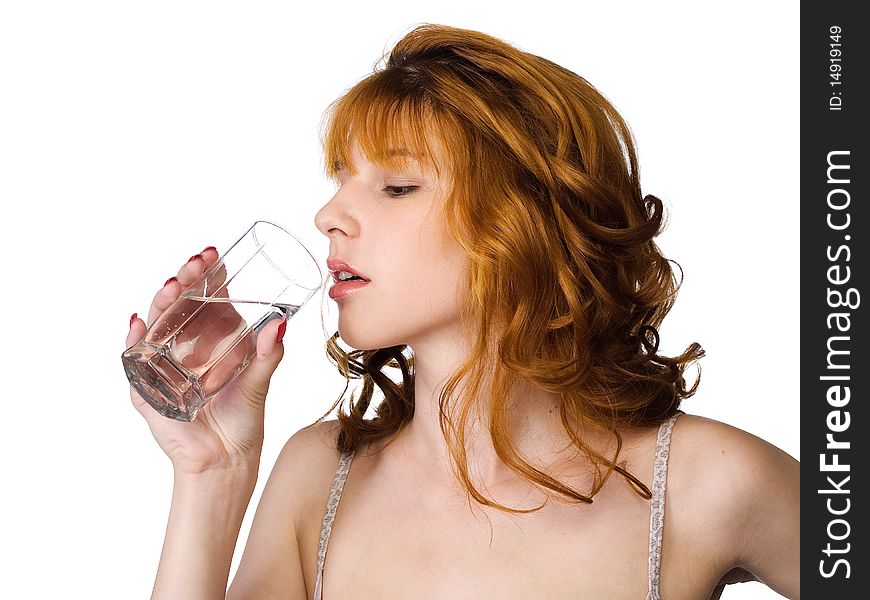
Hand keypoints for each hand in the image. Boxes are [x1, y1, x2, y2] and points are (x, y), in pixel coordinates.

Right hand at [125, 247, 285, 477]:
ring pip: (157, 323)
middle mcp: (185, 344)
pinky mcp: (147, 386)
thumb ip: (269, 353)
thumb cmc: (244, 419)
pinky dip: (133, 340)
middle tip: (195, 265)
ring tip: (173, 286)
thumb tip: (281, 322)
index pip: (206, 296)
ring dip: (162, 302)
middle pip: (180, 303)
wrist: (226, 459)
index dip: (208, 273)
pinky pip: (134, 359)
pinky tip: (139, 324)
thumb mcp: (260, 381)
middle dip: (186, 279)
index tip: (214, 254)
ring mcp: (163, 362)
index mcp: (213, 336)